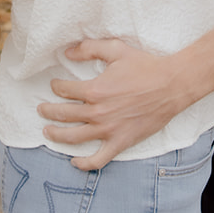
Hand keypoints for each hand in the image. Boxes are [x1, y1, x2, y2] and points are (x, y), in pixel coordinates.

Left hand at [38, 39, 193, 170]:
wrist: (171, 86)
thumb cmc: (145, 66)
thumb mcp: (116, 50)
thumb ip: (89, 48)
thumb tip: (67, 52)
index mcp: (95, 90)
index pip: (64, 91)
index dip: (56, 87)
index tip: (55, 86)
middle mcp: (98, 112)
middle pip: (63, 115)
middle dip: (48, 111)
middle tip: (42, 110)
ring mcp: (108, 130)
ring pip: (73, 138)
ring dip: (56, 135)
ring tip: (48, 131)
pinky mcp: (120, 142)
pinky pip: (98, 160)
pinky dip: (84, 164)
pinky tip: (74, 161)